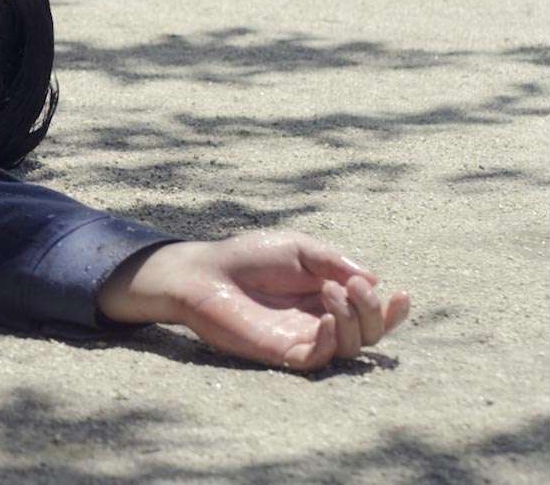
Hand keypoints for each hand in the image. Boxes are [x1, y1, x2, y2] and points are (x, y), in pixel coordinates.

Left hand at [97, 231, 410, 371]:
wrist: (204, 271)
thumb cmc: (247, 257)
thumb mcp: (299, 248)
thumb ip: (334, 262)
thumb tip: (373, 280)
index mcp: (328, 297)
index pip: (371, 314)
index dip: (392, 311)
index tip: (403, 293)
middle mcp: (320, 321)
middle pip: (369, 334)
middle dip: (374, 312)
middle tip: (352, 287)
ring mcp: (302, 339)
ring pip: (350, 348)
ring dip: (352, 320)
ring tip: (329, 290)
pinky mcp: (282, 353)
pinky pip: (319, 359)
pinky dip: (331, 340)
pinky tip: (324, 318)